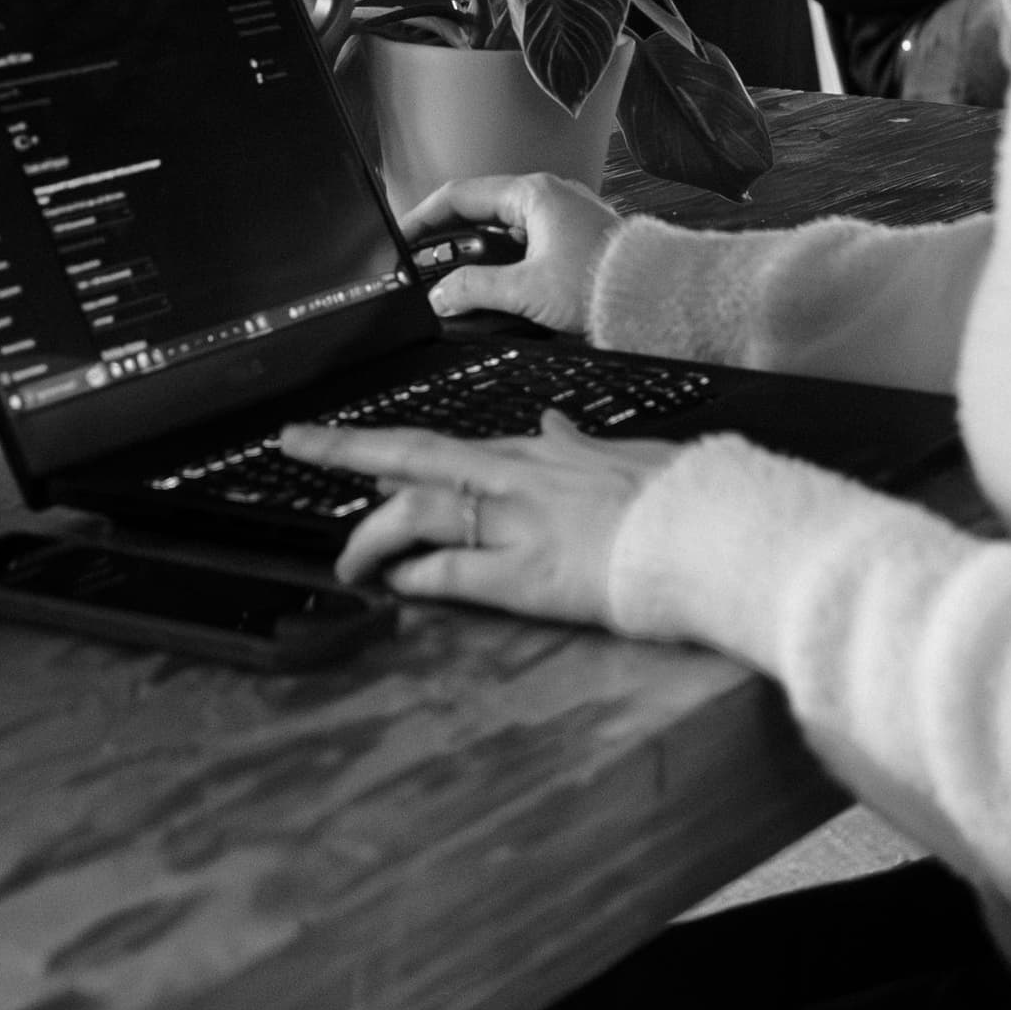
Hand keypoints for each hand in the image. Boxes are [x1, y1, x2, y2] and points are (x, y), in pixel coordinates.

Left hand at [302, 408, 685, 623]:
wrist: (715, 534)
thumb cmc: (681, 499)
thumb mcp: (626, 456)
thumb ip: (579, 444)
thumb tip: (553, 425)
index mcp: (537, 454)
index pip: (442, 444)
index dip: (386, 445)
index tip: (344, 443)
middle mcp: (517, 478)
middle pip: (411, 455)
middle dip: (344, 448)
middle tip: (295, 442)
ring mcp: (518, 523)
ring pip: (416, 512)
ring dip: (370, 537)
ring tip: (347, 562)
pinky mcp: (528, 573)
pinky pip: (450, 572)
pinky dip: (414, 577)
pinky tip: (395, 584)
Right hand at [396, 173, 621, 330]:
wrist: (655, 298)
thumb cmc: (603, 283)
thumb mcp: (526, 289)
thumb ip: (475, 290)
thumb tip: (441, 295)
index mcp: (532, 194)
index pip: (460, 195)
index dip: (424, 217)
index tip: (402, 236)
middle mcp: (547, 196)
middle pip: (479, 210)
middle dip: (447, 239)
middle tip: (421, 264)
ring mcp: (561, 216)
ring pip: (501, 228)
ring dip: (476, 252)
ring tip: (453, 280)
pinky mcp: (572, 238)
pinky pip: (523, 241)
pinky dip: (501, 259)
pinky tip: (493, 284)